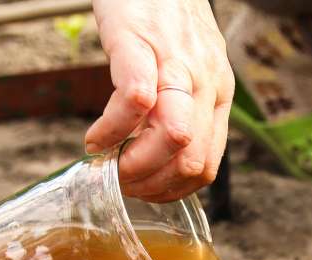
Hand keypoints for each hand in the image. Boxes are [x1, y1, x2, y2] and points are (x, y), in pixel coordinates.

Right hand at [85, 0, 232, 202]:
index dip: (169, 190)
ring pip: (174, 136)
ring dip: (132, 164)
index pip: (206, 164)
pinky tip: (94, 136)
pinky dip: (110, 130)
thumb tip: (156, 156)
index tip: (138, 189)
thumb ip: (180, 108)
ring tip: (106, 161)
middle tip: (118, 180)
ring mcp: (174, 62)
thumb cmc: (162, 17)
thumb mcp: (187, 68)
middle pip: (190, 158)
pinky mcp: (139, 44)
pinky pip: (135, 100)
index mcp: (217, 92)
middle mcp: (205, 81)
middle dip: (148, 183)